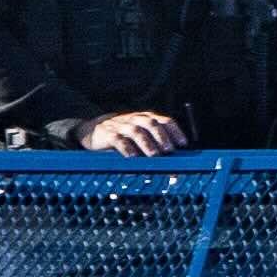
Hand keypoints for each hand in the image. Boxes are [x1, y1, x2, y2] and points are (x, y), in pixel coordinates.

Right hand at [74, 107, 189, 155]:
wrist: (93, 129)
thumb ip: (155, 142)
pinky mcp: (108, 134)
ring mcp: (121, 125)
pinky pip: (118, 139)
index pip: (164, 120)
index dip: (175, 131)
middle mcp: (135, 119)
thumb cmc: (123, 134)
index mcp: (145, 118)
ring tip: (154, 155)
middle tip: (169, 150)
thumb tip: (173, 158)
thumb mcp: (139, 134)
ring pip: (136, 131)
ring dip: (147, 143)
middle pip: (151, 123)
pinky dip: (126, 148)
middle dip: (162, 137)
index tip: (183, 144)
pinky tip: (133, 157)